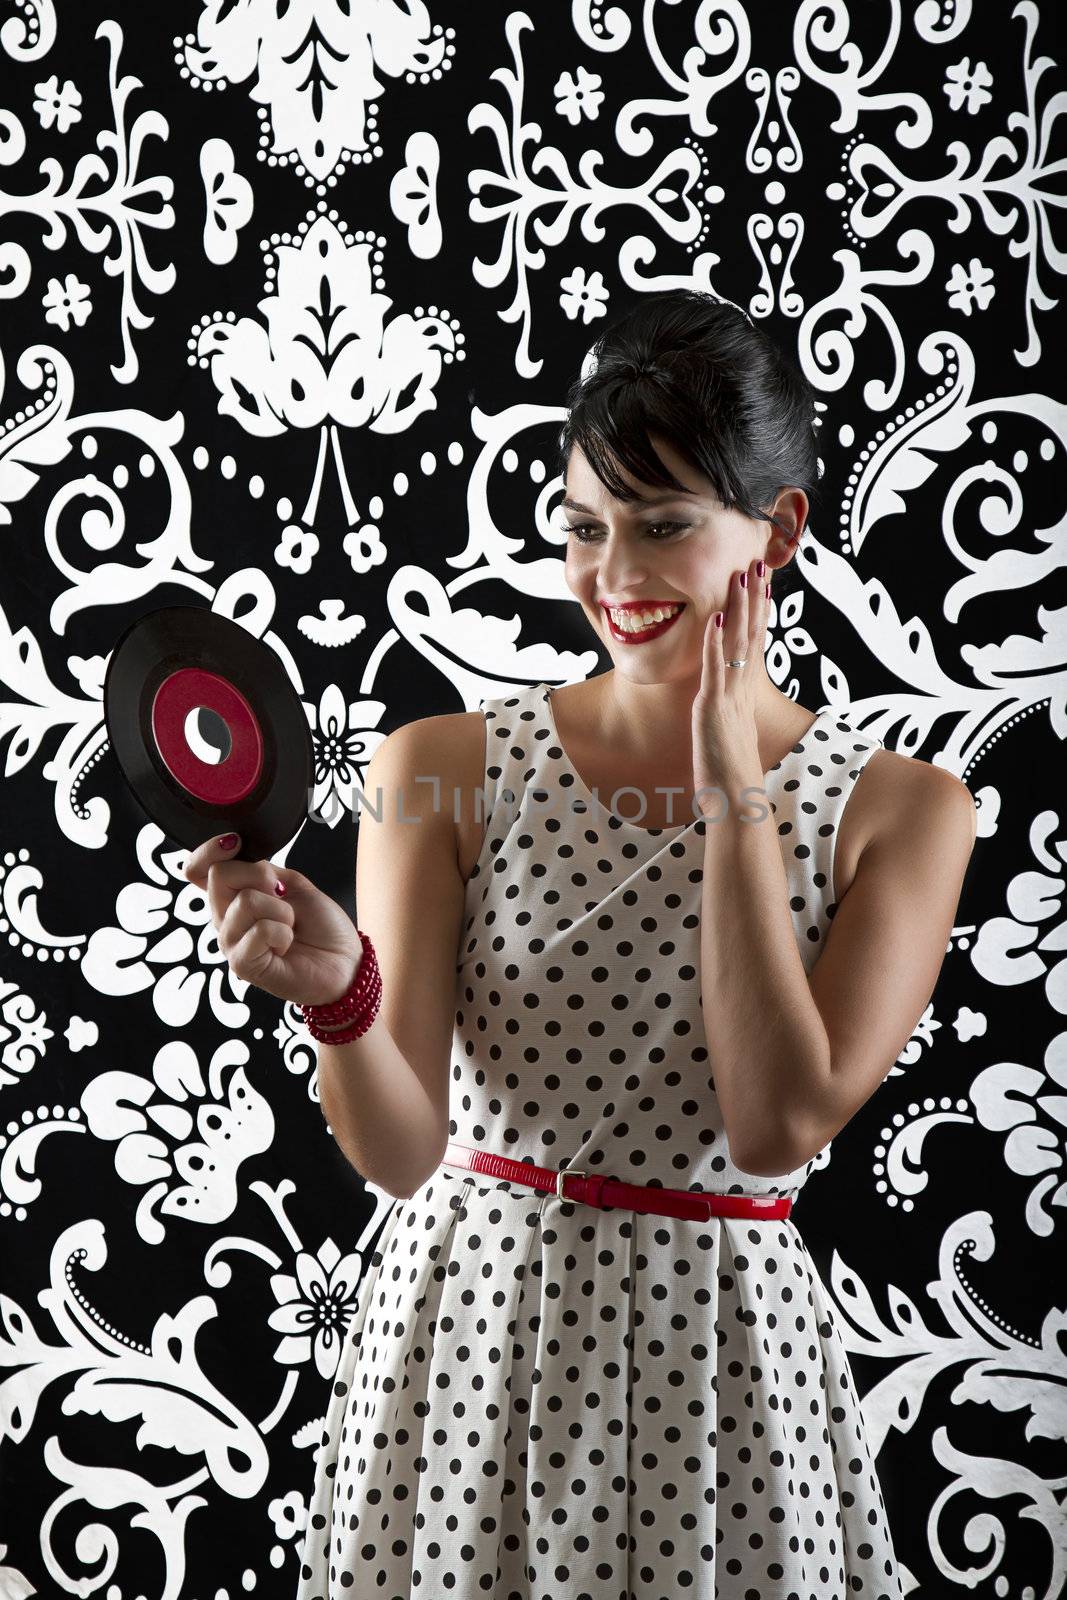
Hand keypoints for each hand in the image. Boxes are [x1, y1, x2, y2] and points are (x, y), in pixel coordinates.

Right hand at [183, 833, 363, 1006]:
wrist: (344, 961)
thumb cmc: (320, 925)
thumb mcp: (291, 882)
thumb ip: (259, 869)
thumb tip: (236, 854)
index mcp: (233, 897)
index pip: (196, 869)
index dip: (208, 850)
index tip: (236, 843)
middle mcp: (225, 919)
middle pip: (219, 876)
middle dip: (261, 876)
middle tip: (282, 895)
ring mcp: (230, 942)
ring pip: (245, 901)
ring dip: (281, 910)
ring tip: (290, 925)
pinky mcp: (241, 965)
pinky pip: (259, 929)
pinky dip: (282, 932)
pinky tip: (286, 945)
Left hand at [691, 557, 769, 807]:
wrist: (735, 800)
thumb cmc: (729, 775)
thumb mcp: (729, 735)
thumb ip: (727, 715)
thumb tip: (723, 705)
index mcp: (744, 694)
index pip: (754, 643)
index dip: (758, 611)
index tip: (760, 584)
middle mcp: (741, 690)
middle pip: (752, 635)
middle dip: (754, 598)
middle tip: (758, 564)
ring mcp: (728, 698)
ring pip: (737, 644)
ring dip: (739, 608)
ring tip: (742, 576)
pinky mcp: (713, 708)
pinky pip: (715, 669)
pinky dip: (715, 643)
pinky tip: (717, 619)